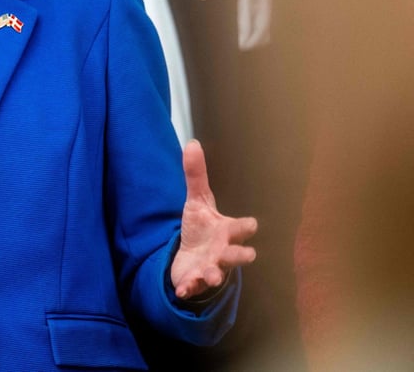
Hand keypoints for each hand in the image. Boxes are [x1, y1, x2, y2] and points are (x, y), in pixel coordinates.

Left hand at [170, 140, 257, 299]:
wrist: (190, 258)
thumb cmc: (201, 229)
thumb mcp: (197, 202)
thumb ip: (196, 175)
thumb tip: (193, 143)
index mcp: (227, 231)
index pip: (244, 228)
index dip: (247, 227)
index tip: (250, 225)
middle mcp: (223, 251)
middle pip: (239, 255)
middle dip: (242, 255)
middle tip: (248, 255)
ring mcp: (211, 268)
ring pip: (219, 274)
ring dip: (216, 275)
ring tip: (212, 276)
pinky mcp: (195, 281)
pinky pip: (194, 286)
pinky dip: (189, 288)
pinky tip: (182, 289)